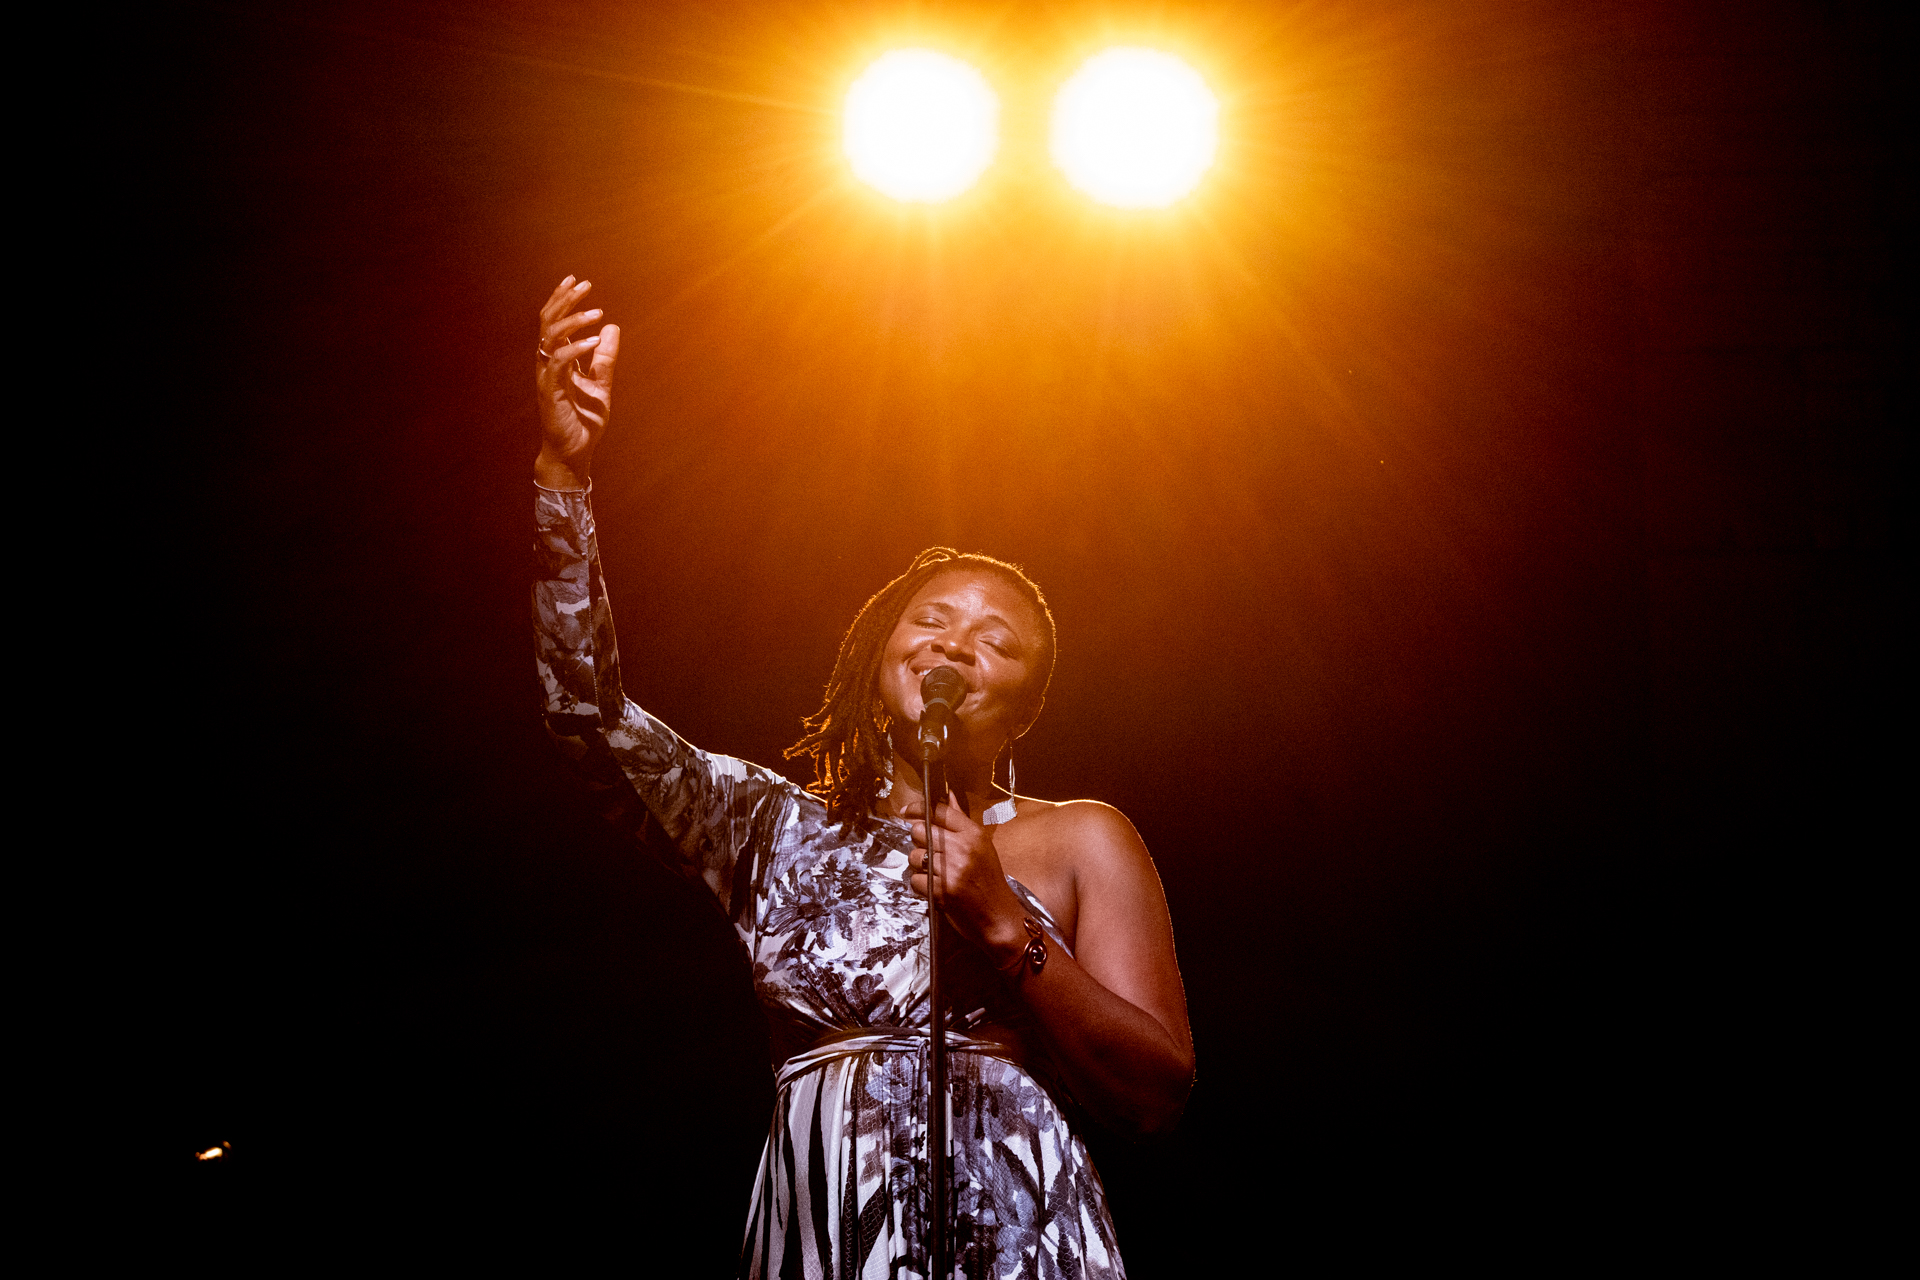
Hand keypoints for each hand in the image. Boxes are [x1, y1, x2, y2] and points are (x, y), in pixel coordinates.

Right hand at [534, 276, 620, 488]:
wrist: (575, 451)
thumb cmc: (583, 420)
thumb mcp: (601, 384)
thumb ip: (604, 357)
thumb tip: (611, 327)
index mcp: (558, 360)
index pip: (554, 321)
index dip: (562, 300)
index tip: (576, 281)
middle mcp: (548, 364)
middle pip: (548, 323)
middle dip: (565, 301)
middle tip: (585, 285)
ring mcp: (547, 377)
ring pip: (551, 338)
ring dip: (573, 322)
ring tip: (595, 312)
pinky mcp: (550, 392)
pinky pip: (560, 364)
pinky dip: (576, 349)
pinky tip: (593, 340)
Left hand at [900, 793, 1029, 962]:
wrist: (999, 918)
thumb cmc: (989, 881)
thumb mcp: (982, 847)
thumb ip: (961, 821)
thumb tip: (948, 795)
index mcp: (974, 834)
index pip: (939, 811)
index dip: (918, 808)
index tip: (906, 811)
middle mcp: (962, 848)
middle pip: (920, 831)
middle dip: (920, 842)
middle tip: (931, 854)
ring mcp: (950, 870)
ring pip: (915, 856)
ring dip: (920, 866)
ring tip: (936, 874)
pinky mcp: (940, 891)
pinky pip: (915, 879)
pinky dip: (921, 885)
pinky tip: (935, 888)